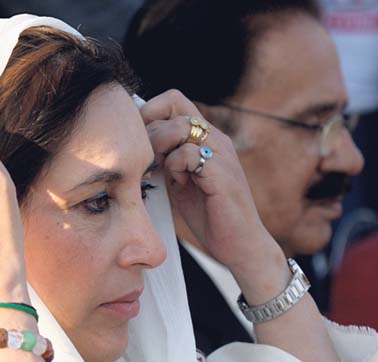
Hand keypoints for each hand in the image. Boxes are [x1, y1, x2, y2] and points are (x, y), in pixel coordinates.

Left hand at [141, 90, 287, 296]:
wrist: (240, 245)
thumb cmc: (210, 215)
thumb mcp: (180, 181)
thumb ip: (166, 160)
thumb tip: (138, 145)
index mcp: (206, 138)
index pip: (174, 101)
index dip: (150, 112)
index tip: (138, 138)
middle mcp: (216, 139)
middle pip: (174, 106)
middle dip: (151, 130)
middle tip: (149, 159)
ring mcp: (221, 153)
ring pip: (180, 126)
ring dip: (162, 148)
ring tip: (166, 172)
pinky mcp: (222, 173)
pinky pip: (188, 154)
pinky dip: (175, 168)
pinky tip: (180, 184)